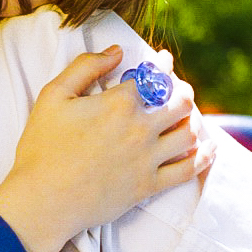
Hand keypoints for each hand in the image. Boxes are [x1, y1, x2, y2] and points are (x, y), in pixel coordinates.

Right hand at [0, 45, 214, 251]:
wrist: (42, 200)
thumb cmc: (42, 147)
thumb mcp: (53, 95)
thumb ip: (85, 66)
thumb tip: (117, 51)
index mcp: (118, 103)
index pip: (153, 76)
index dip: (162, 65)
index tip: (165, 60)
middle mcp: (140, 129)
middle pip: (180, 102)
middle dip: (183, 91)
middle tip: (179, 89)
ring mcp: (147, 159)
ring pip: (189, 133)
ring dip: (193, 120)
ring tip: (187, 117)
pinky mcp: (149, 186)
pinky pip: (188, 170)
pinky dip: (204, 157)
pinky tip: (209, 148)